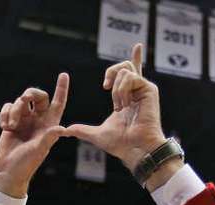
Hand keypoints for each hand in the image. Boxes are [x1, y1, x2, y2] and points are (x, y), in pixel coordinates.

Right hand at [0, 73, 69, 198]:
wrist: (8, 171)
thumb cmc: (26, 164)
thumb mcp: (39, 151)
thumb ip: (48, 138)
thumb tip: (61, 128)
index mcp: (49, 126)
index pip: (58, 103)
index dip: (61, 89)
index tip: (64, 75)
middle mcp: (38, 121)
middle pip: (37, 96)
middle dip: (31, 93)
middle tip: (24, 98)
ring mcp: (24, 121)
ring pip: (20, 102)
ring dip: (14, 110)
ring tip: (11, 126)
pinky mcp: (11, 122)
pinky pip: (8, 107)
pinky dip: (5, 114)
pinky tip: (4, 126)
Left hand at [65, 43, 169, 177]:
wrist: (135, 149)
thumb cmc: (121, 144)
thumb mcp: (97, 134)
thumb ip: (82, 130)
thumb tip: (65, 131)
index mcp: (128, 97)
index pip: (130, 74)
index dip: (136, 58)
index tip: (138, 45)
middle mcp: (138, 91)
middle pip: (124, 65)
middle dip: (111, 71)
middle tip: (105, 86)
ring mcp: (144, 90)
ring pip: (125, 71)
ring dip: (116, 90)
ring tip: (118, 107)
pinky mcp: (149, 89)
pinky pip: (130, 78)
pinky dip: (122, 91)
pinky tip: (124, 105)